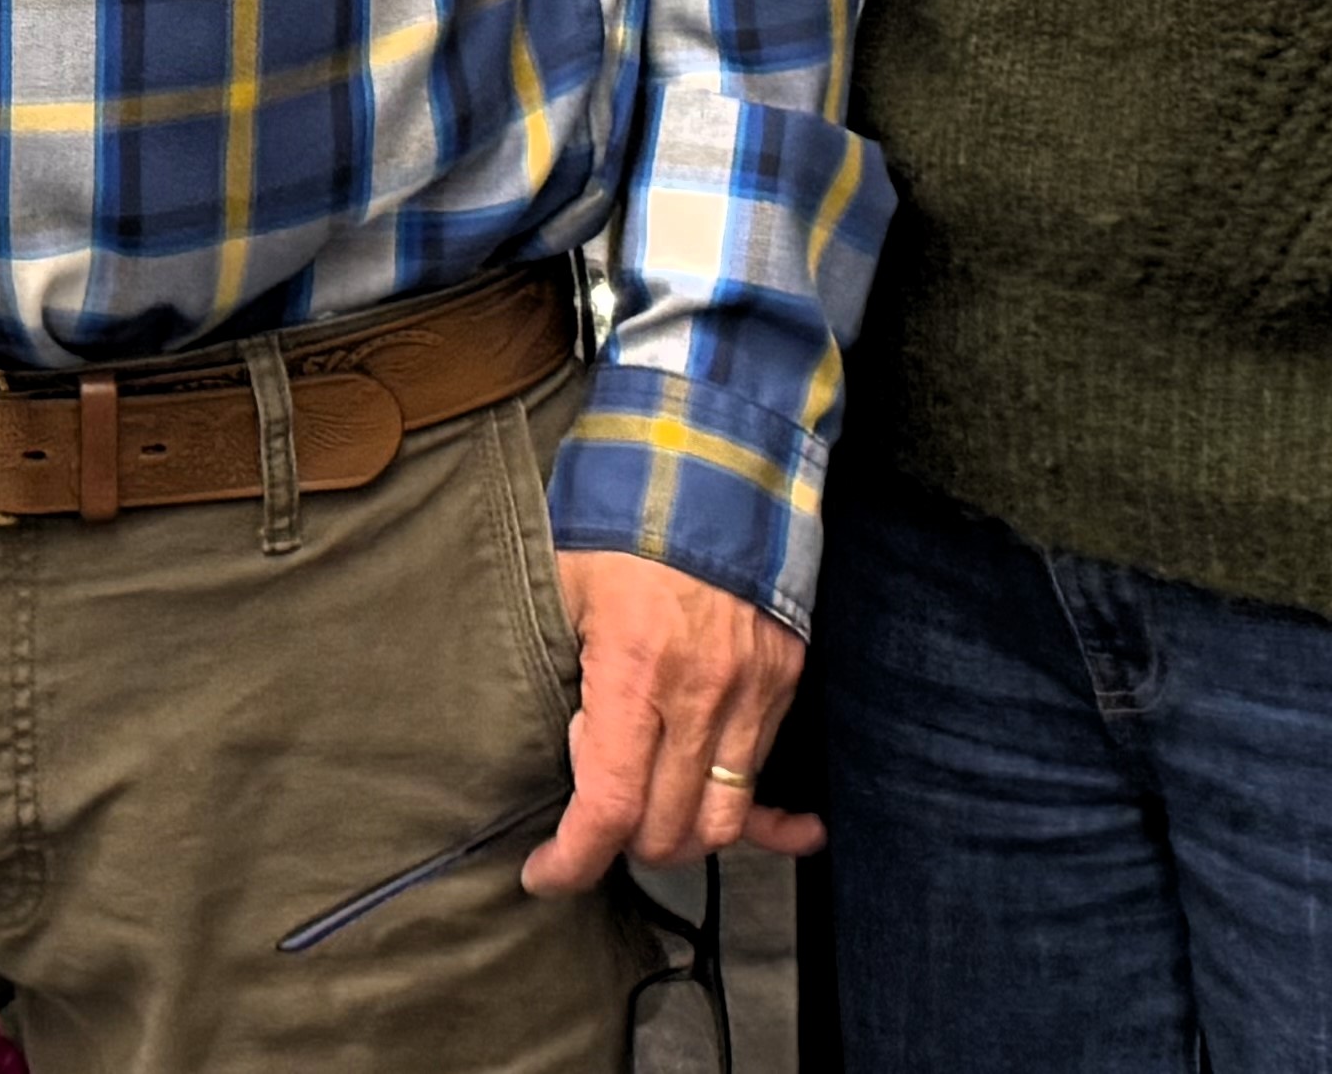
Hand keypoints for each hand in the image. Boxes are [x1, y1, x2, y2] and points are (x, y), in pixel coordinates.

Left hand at [522, 550, 815, 889]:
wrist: (713, 456)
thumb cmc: (622, 517)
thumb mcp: (563, 589)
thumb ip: (564, 674)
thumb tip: (565, 749)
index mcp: (635, 669)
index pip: (609, 806)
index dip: (573, 860)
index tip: (545, 875)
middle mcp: (702, 693)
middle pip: (669, 830)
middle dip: (621, 845)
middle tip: (590, 815)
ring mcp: (752, 690)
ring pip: (724, 818)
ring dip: (682, 835)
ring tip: (649, 814)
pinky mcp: (784, 679)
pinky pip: (769, 772)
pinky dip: (766, 813)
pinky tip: (786, 833)